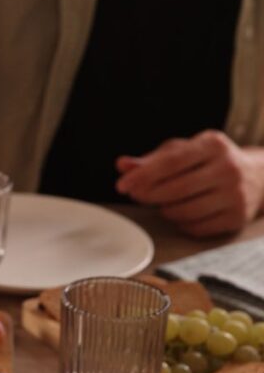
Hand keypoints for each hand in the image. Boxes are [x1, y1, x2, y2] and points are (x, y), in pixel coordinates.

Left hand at [116, 130, 263, 236]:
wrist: (257, 177)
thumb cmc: (209, 162)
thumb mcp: (184, 151)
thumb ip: (151, 159)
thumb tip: (122, 165)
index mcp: (213, 145)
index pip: (171, 162)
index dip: (143, 175)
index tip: (122, 186)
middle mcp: (229, 168)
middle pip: (176, 189)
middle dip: (148, 195)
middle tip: (136, 195)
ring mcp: (236, 194)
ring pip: (184, 211)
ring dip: (164, 210)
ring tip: (162, 202)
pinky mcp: (237, 217)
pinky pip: (195, 228)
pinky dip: (180, 223)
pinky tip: (181, 213)